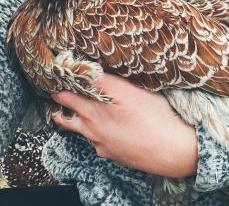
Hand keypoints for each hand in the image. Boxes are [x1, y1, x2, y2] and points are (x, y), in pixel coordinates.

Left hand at [50, 73, 197, 177]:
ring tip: (88, 113)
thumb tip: (84, 72)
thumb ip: (103, 81)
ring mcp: (104, 147)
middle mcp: (93, 133)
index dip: (59, 88)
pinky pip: (102, 143)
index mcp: (92, 113)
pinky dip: (101, 135)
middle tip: (58, 100)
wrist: (172, 150)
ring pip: (86, 133)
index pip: (65, 98)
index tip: (55, 82)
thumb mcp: (128, 91)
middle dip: (61, 109)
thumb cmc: (153, 117)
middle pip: (67, 121)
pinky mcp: (116, 156)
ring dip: (82, 122)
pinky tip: (115, 129)